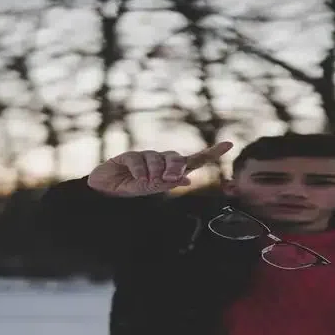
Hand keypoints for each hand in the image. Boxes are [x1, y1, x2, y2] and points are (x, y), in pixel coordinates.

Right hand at [87, 141, 232, 196]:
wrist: (104, 190)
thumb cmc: (130, 190)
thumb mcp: (150, 190)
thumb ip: (167, 184)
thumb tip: (187, 180)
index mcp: (170, 171)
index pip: (194, 160)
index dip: (211, 152)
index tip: (229, 144)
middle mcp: (161, 161)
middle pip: (176, 158)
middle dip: (174, 168)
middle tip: (168, 179)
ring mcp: (146, 156)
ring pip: (157, 159)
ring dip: (153, 173)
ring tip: (144, 182)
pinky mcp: (130, 155)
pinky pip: (139, 160)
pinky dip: (139, 172)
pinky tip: (134, 179)